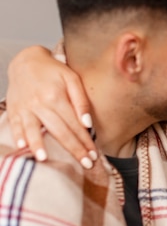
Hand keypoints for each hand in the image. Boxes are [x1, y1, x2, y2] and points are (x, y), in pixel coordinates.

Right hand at [6, 45, 96, 167]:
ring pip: (33, 130)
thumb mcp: (72, 79)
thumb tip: (88, 124)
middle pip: (59, 131)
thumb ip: (81, 101)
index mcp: (57, 97)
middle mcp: (40, 104)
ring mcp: (25, 108)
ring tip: (45, 160)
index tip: (94, 155)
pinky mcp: (13, 110)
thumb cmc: (54, 71)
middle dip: (73, 149)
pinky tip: (22, 147)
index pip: (75, 125)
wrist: (26, 61)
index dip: (85, 141)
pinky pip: (15, 125)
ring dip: (38, 146)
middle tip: (86, 164)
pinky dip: (17, 136)